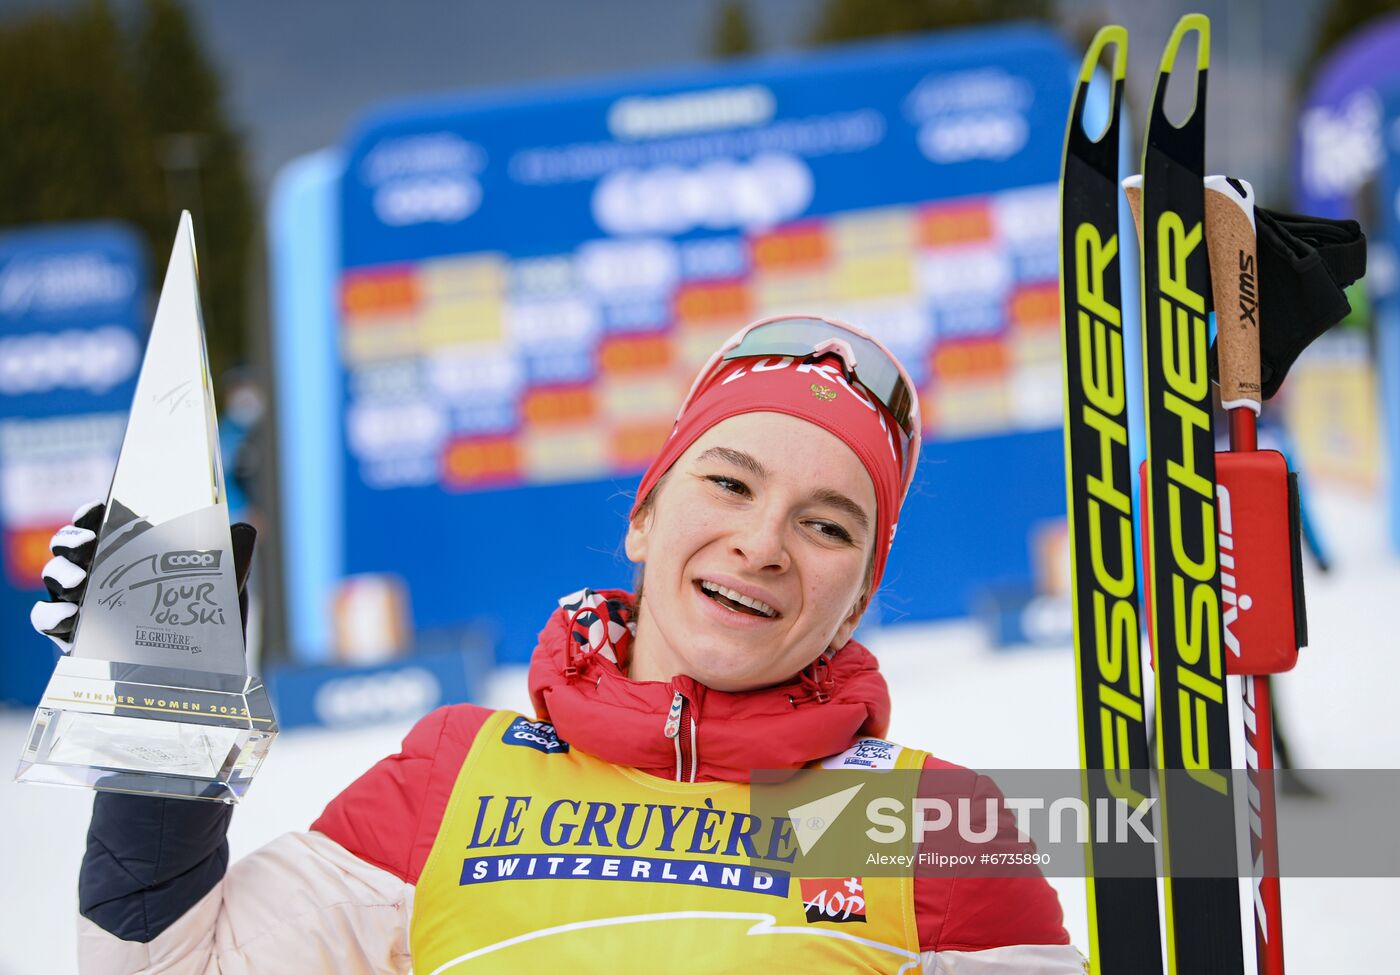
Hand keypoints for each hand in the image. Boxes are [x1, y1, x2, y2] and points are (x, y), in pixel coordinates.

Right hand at [30, 501, 257, 651]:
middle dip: (71, 540)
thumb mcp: (225, 581)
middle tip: (87, 546)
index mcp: (132, 551)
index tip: (98, 511)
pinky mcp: (76, 636)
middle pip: (69, 545)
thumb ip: (234, 553)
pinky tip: (70, 615)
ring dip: (59, 573)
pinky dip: (50, 614)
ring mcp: (85, 603)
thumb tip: (245, 528)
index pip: (101, 522)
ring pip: (55, 577)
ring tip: (78, 580)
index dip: (92, 512)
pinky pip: (47, 619)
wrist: (206, 667)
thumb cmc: (208, 617)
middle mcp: (102, 573)